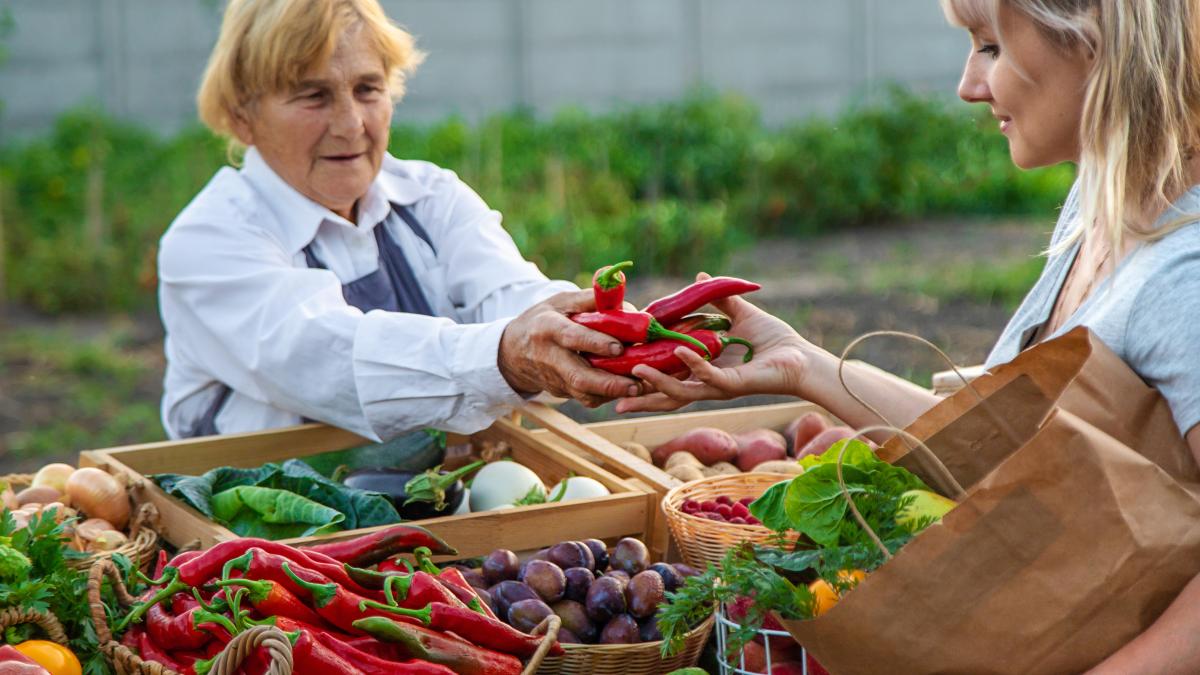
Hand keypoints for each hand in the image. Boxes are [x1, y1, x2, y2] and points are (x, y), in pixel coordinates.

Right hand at [498, 290, 639, 406]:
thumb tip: (627, 306)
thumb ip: (591, 300)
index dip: (595, 343)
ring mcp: (555, 378)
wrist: (512, 351)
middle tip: (635, 384)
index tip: (619, 347)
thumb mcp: (561, 302)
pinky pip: (586, 397)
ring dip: (612, 393)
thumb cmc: (544, 320)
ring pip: (584, 393)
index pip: (571, 337)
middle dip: (608, 383)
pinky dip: (607, 396)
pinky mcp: (561, 392)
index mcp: (548, 328)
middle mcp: (549, 356)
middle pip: (578, 376)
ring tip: (637, 388)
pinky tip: (625, 388)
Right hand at [615, 273, 808, 412]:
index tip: (621, 369)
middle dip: (642, 398)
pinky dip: (693, 364)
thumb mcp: (739, 315)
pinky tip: (681, 349)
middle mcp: (707, 383)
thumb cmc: (773, 341)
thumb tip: (698, 279)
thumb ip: (717, 300)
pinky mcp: (735, 385)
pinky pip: (709, 377)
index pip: (668, 378)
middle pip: (667, 395)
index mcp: (704, 370)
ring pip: (681, 391)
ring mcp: (719, 386)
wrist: (800, 357)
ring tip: (637, 367)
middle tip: (615, 398)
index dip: (645, 377)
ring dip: (658, 380)